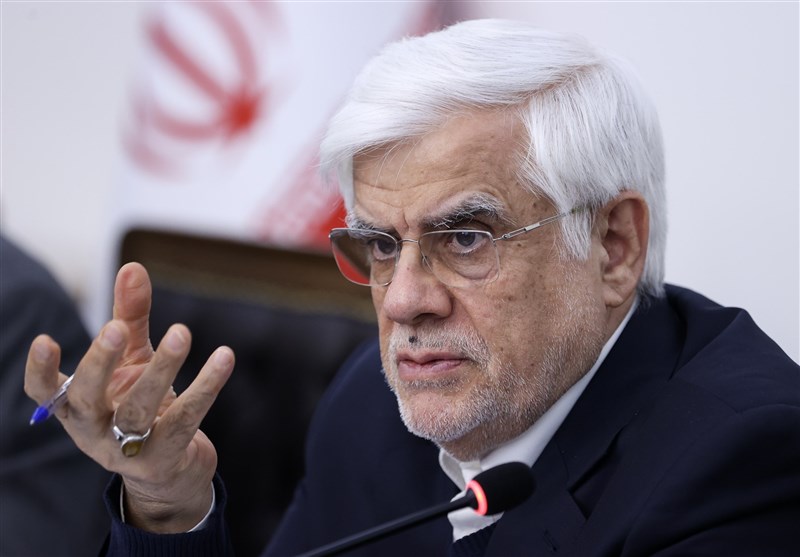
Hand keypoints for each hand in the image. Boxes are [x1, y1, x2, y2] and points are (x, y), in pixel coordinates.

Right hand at [24, 263, 234, 532]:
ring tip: (180, 333)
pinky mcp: (165, 457)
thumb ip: (129, 316)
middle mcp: (94, 431)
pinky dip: (206, 386)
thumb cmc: (141, 403)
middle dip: (100, 363)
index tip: (46, 340)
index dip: (40, 370)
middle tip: (116, 330)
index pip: (45, 393)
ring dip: (161, 369)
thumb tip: (133, 267)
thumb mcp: (133, 359)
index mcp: (77, 407)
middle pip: (88, 399)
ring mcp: (127, 450)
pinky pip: (187, 418)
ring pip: (138, 409)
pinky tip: (224, 358)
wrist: (171, 468)